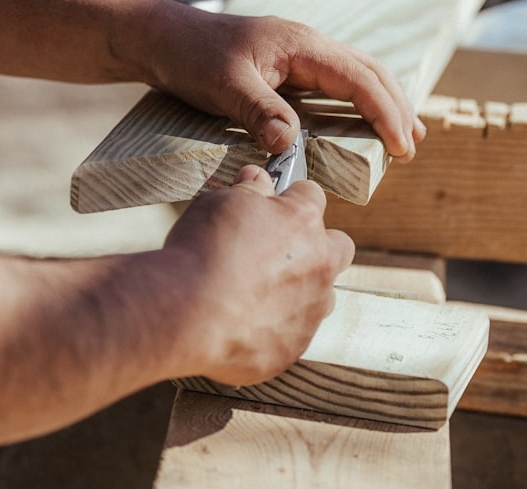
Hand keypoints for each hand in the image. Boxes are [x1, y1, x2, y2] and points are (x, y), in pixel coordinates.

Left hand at [145, 7, 425, 157]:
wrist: (161, 38)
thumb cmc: (190, 57)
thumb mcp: (222, 86)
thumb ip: (258, 111)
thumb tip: (290, 144)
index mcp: (301, 44)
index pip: (359, 78)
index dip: (385, 112)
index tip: (402, 146)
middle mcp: (307, 45)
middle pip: (369, 72)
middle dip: (396, 107)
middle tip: (412, 147)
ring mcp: (298, 54)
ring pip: (356, 74)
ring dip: (382, 103)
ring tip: (404, 136)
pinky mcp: (286, 66)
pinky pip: (334, 82)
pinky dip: (356, 101)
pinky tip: (360, 121)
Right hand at [161, 164, 354, 385]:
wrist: (187, 314)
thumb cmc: (201, 251)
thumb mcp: (219, 203)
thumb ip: (248, 191)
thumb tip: (257, 178)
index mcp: (303, 222)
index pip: (312, 196)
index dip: (290, 198)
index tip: (273, 205)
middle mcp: (318, 265)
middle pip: (338, 247)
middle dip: (317, 246)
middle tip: (277, 251)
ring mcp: (310, 311)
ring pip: (321, 296)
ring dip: (299, 292)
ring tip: (256, 294)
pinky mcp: (292, 348)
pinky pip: (292, 335)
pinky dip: (273, 329)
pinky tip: (240, 324)